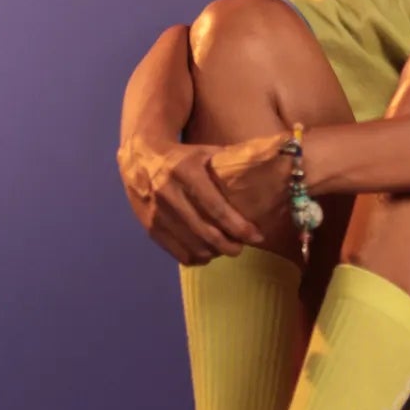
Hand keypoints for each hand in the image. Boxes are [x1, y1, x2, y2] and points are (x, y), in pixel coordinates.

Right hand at [118, 131, 275, 262]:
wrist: (138, 158)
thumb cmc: (182, 156)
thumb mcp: (205, 151)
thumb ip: (233, 161)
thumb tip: (271, 163)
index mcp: (186, 171)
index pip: (216, 207)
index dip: (239, 226)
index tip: (257, 236)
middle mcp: (169, 193)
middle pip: (206, 232)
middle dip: (230, 245)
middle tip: (242, 247)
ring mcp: (157, 213)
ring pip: (193, 246)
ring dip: (214, 253)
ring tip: (225, 248)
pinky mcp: (150, 227)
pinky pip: (178, 253)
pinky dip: (196, 257)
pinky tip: (206, 251)